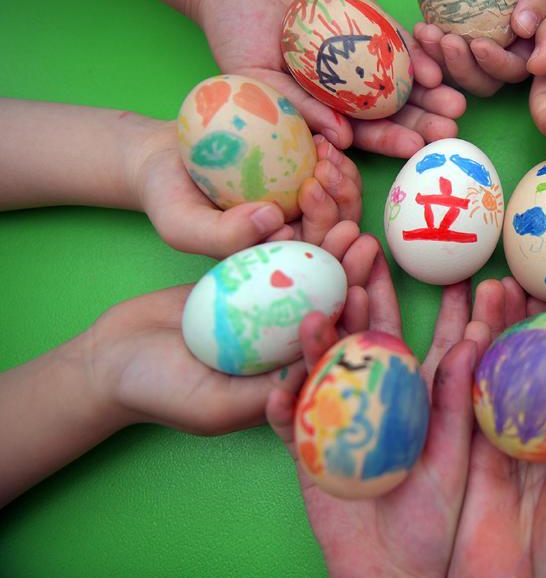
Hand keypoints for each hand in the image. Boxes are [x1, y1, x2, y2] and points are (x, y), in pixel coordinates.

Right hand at [87, 221, 362, 433]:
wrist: (111, 356)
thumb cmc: (157, 390)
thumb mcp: (212, 403)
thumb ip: (261, 396)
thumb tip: (312, 372)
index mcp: (291, 383)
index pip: (332, 353)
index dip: (350, 324)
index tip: (358, 292)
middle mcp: (288, 348)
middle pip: (330, 310)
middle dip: (351, 279)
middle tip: (364, 245)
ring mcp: (272, 316)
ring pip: (311, 282)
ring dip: (330, 253)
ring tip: (346, 223)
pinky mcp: (253, 287)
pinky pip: (279, 261)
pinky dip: (294, 238)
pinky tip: (310, 211)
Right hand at [131, 120, 360, 257]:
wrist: (166, 158)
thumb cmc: (170, 198)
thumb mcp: (182, 224)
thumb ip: (223, 235)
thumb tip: (275, 222)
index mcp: (274, 262)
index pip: (314, 267)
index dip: (335, 248)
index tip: (333, 216)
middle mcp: (294, 240)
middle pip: (336, 235)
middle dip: (342, 206)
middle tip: (325, 171)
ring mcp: (304, 211)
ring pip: (344, 207)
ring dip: (344, 182)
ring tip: (324, 153)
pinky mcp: (307, 181)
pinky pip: (338, 179)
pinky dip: (338, 162)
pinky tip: (323, 142)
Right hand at [195, 0, 465, 157]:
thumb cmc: (235, 34)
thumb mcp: (255, 79)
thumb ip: (297, 107)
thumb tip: (340, 140)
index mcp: (325, 113)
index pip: (363, 135)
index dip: (389, 142)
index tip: (415, 148)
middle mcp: (351, 91)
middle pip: (395, 113)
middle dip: (424, 121)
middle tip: (450, 129)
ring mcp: (365, 56)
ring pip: (406, 81)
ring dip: (432, 94)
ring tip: (457, 102)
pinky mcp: (374, 23)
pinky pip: (401, 42)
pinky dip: (419, 54)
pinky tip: (435, 67)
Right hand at [265, 252, 476, 575]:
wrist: (388, 568)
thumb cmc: (434, 519)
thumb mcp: (453, 460)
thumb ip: (456, 404)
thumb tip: (471, 344)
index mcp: (425, 395)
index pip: (440, 339)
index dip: (450, 305)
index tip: (455, 267)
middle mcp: (381, 394)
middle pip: (373, 334)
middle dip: (369, 295)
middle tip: (364, 256)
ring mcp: (339, 413)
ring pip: (326, 365)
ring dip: (317, 340)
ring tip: (314, 316)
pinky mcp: (306, 444)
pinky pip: (289, 419)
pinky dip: (280, 404)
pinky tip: (280, 386)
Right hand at [450, 278, 545, 576]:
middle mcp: (537, 436)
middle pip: (528, 365)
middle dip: (523, 320)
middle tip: (520, 279)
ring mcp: (498, 446)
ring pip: (492, 375)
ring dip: (488, 330)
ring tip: (490, 287)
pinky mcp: (462, 462)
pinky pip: (458, 410)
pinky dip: (458, 371)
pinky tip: (465, 335)